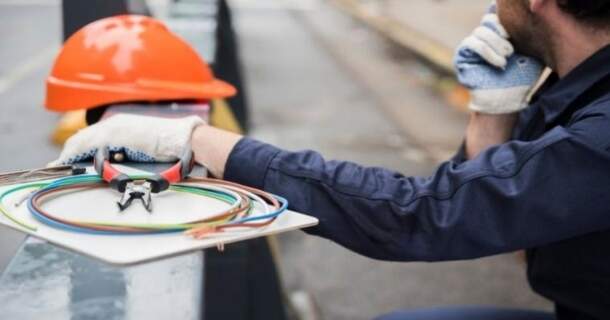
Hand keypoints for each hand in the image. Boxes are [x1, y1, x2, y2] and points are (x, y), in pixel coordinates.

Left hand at [49, 114, 203, 165]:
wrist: (184, 140)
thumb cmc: (172, 147)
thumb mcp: (147, 148)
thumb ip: (131, 153)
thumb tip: (122, 165)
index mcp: (122, 125)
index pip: (92, 137)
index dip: (78, 150)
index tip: (69, 161)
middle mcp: (114, 123)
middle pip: (81, 138)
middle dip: (68, 153)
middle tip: (57, 168)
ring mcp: (113, 128)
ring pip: (80, 141)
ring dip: (68, 156)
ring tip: (58, 169)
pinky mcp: (114, 136)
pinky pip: (86, 147)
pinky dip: (74, 156)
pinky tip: (67, 165)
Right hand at [454, 3, 543, 113]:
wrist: (506, 101)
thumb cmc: (522, 78)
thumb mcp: (531, 51)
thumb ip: (531, 32)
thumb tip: (535, 11)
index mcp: (500, 32)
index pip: (497, 11)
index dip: (503, 12)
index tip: (514, 28)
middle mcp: (484, 36)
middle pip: (490, 18)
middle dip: (503, 29)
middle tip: (512, 47)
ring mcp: (472, 44)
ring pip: (481, 30)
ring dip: (497, 44)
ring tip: (508, 57)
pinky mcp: (462, 55)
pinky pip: (472, 43)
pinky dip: (488, 52)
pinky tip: (500, 63)